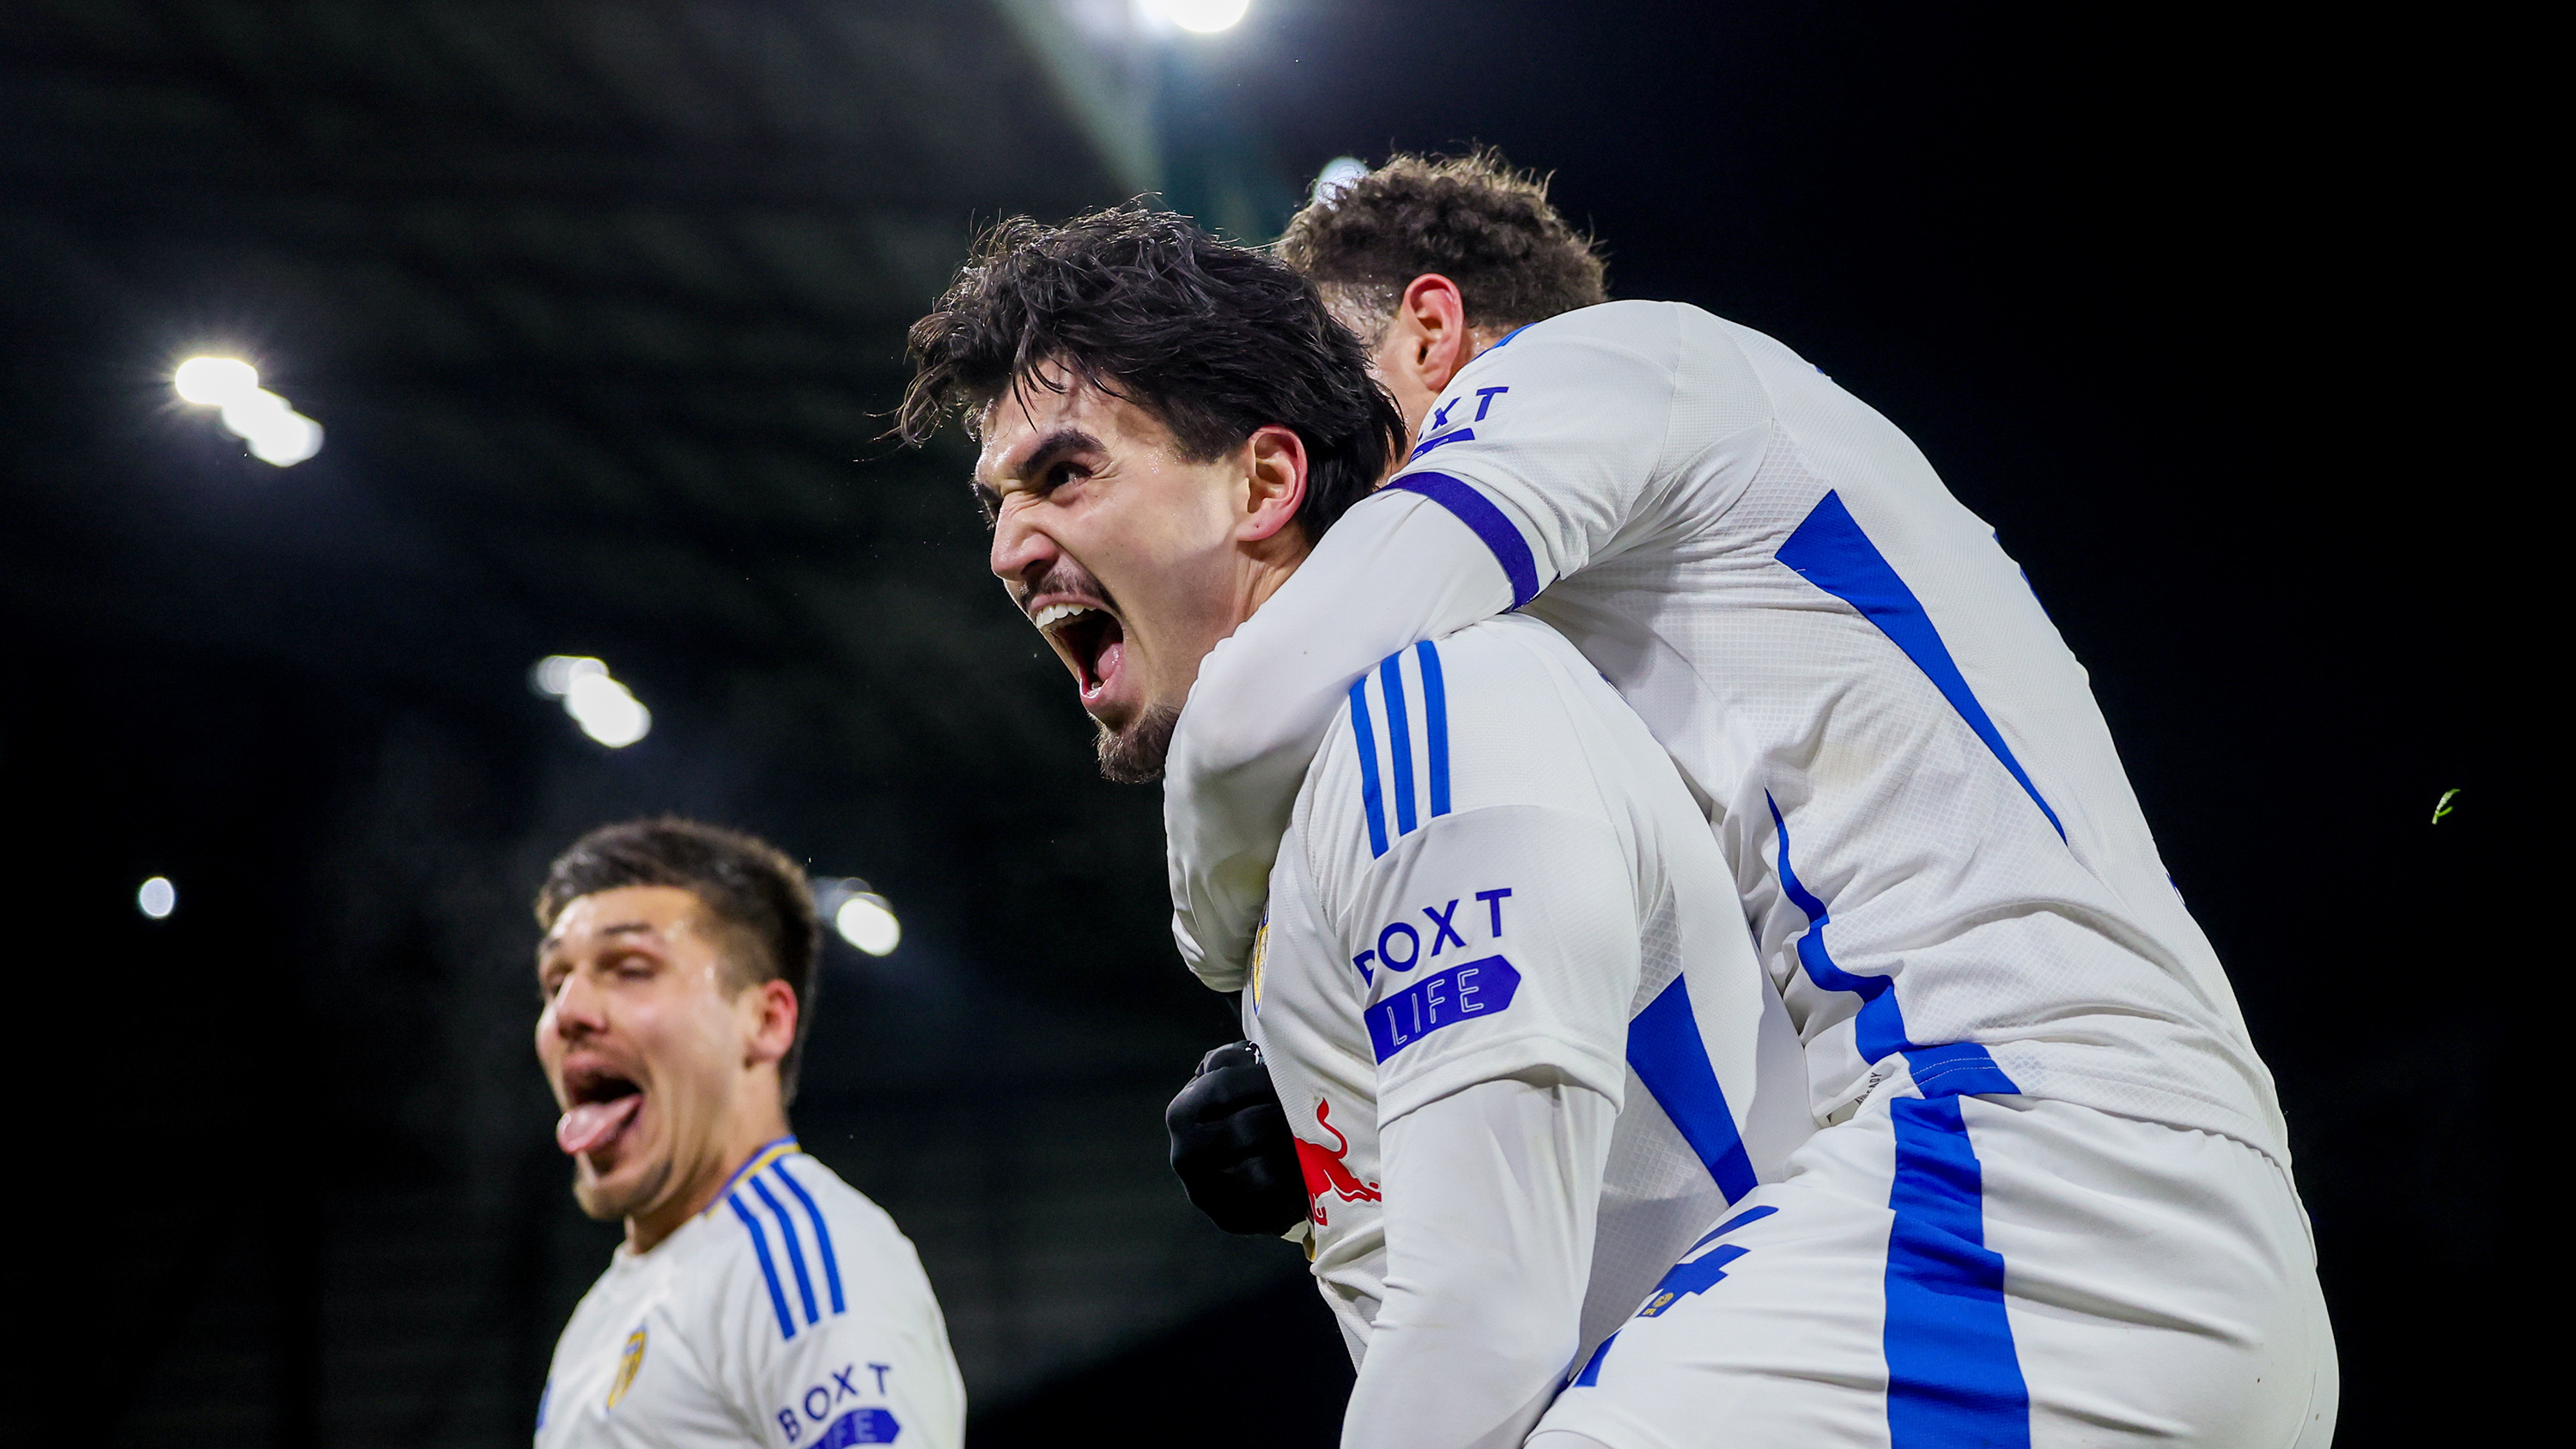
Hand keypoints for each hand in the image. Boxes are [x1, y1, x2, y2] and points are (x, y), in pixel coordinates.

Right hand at [1165, 1040, 1308, 1235]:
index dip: (1263, 1079)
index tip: (1291, 1076)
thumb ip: (1236, 1059)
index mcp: (1181, 1113)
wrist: (1231, 1165)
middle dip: (1286, 1117)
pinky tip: (1312, 1171)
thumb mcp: (1228, 1076)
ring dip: (1296, 1153)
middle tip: (1314, 1110)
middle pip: (1248, 1129)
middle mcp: (1185, 1155)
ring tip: (1317, 1140)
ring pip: (1263, 1172)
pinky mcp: (1231, 1219)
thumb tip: (1262, 1053)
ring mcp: (1206, 1193)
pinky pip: (1274, 1205)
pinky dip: (1299, 1187)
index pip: (1224, 1087)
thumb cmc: (1237, 1107)